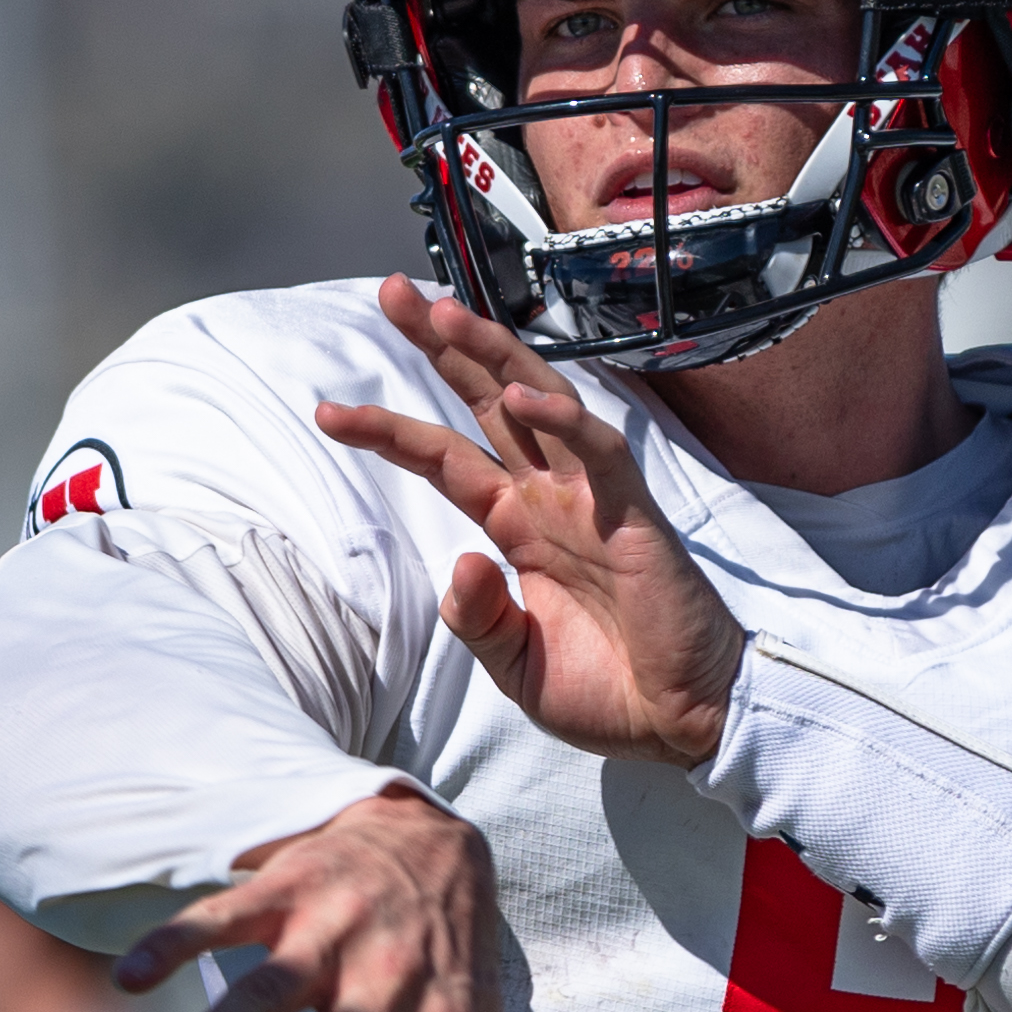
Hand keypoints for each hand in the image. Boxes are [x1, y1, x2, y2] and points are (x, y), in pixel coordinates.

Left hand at [315, 276, 749, 766]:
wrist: (683, 719)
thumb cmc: (609, 689)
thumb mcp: (516, 664)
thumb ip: (478, 620)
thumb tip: (460, 563)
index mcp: (517, 526)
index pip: (444, 458)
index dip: (389, 430)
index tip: (327, 409)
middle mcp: (550, 497)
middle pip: (486, 401)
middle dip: (440, 344)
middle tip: (390, 292)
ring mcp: (592, 499)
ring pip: (540, 402)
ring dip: (493, 354)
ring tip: (443, 311)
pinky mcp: (633, 516)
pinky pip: (599, 453)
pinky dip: (563, 421)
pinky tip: (521, 396)